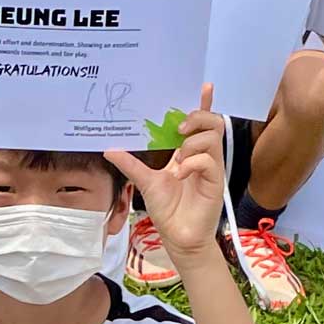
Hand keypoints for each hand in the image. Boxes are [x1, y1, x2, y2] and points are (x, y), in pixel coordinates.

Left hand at [105, 85, 224, 265]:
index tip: (205, 86)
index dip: (204, 104)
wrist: (178, 237)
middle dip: (197, 117)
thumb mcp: (145, 182)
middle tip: (179, 128)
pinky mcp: (214, 182)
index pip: (200, 124)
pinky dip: (193, 163)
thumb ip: (130, 164)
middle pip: (212, 123)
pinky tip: (181, 174)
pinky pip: (209, 161)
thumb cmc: (167, 210)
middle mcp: (202, 156)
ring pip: (212, 138)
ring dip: (191, 143)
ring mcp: (210, 168)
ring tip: (178, 161)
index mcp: (188, 153)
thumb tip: (109, 149)